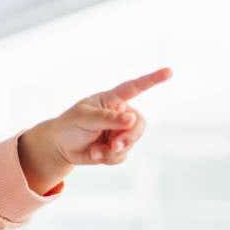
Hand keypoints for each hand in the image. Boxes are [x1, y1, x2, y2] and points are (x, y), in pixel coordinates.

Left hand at [18, 67, 171, 193]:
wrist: (60, 146)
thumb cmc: (70, 124)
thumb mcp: (84, 118)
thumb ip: (107, 118)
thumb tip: (131, 119)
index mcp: (113, 99)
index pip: (135, 87)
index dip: (153, 79)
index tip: (169, 71)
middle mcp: (121, 114)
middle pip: (139, 125)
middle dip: (128, 137)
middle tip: (114, 145)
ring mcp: (121, 132)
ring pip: (131, 143)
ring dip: (113, 150)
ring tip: (95, 150)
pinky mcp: (118, 148)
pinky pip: (122, 156)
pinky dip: (108, 158)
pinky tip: (95, 154)